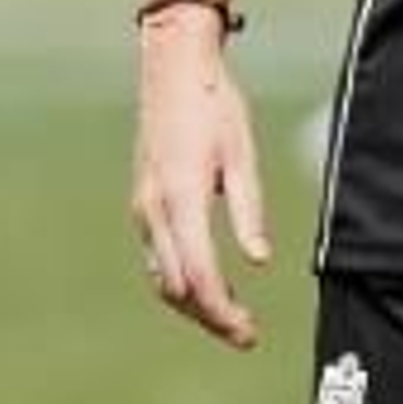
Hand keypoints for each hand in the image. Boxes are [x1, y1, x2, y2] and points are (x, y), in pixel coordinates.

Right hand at [131, 8, 271, 348]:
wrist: (173, 69)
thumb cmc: (215, 105)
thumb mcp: (241, 154)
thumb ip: (248, 210)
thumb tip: (258, 260)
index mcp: (180, 198)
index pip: (199, 276)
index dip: (223, 312)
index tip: (248, 333)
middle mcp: (154, 210)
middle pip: (177, 288)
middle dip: (210, 317)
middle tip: (245, 334)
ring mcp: (143, 207)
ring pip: (162, 277)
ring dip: (194, 304)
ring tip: (231, 317)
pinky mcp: (144, 202)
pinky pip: (158, 257)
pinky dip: (180, 280)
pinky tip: (206, 285)